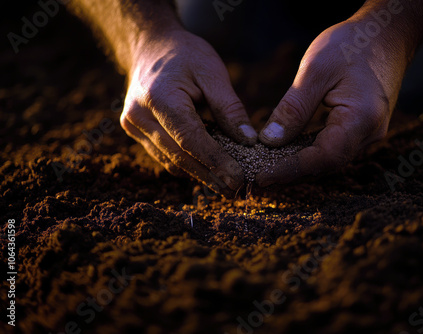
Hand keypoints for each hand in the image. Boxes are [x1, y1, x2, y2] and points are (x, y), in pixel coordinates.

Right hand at [120, 29, 256, 195]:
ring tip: (226, 184)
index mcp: (159, 97)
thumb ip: (229, 107)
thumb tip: (249, 141)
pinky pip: (164, 156)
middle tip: (235, 189)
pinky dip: (187, 164)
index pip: (190, 139)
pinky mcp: (135, 132)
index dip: (215, 161)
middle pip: (178, 157)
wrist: (149, 47)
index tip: (238, 178)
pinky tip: (208, 169)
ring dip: (199, 175)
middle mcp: (139, 116)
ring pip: (170, 162)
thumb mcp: (212, 71)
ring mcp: (133, 126)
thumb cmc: (184, 55)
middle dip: (209, 176)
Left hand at [256, 19, 407, 186]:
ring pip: (329, 159)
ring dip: (298, 165)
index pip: (322, 158)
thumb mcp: (316, 70)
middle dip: (291, 173)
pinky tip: (286, 151)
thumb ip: (294, 108)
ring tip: (266, 167)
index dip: (290, 170)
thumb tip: (270, 141)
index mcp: (361, 119)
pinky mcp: (361, 129)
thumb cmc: (353, 45)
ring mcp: (367, 133)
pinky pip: (332, 148)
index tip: (262, 177)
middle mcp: (369, 134)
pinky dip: (308, 152)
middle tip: (257, 177)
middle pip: (326, 165)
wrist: (386, 33)